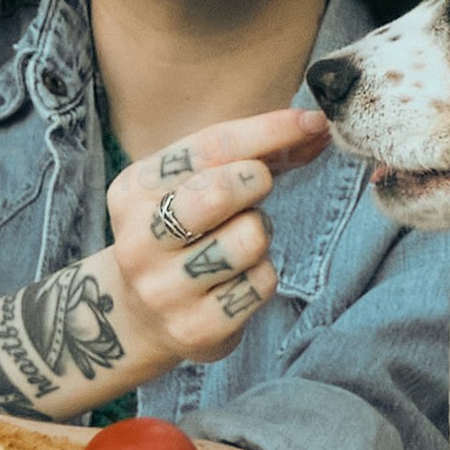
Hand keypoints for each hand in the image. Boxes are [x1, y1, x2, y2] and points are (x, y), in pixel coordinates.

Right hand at [87, 106, 326, 378]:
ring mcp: (163, 289)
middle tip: (254, 189)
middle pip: (221, 190)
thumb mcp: (191, 184)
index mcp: (133, 190)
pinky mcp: (194, 328)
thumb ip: (250, 153)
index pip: (210, 147)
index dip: (269, 130)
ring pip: (249, 238)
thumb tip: (316, 127)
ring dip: (261, 233)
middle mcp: (139, 241)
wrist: (136, 316)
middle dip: (255, 181)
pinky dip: (263, 274)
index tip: (312, 121)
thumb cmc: (181, 233)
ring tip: (240, 241)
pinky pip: (260, 284)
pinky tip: (237, 279)